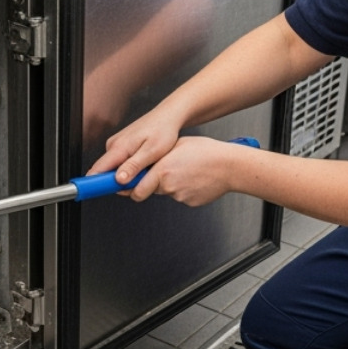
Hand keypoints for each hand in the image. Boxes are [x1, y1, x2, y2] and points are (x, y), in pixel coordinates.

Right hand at [86, 104, 186, 186]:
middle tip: (137, 182)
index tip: (98, 192)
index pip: (97, 169)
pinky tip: (142, 164)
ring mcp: (116, 144)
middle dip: (117, 182)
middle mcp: (114, 145)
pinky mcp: (121, 145)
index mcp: (119, 147)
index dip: (95, 184)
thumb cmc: (163, 131)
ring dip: (125, 175)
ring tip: (144, 170)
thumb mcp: (152, 151)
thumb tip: (119, 179)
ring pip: (113, 168)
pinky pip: (119, 162)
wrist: (168, 116)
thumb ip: (134, 166)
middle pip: (104, 172)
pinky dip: (129, 168)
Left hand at [127, 135, 245, 205]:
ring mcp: (178, 196)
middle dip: (146, 186)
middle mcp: (168, 185)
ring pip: (164, 192)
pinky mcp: (189, 202)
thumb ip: (156, 157)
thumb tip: (141, 163)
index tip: (117, 189)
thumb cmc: (206, 152)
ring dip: (168, 185)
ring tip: (184, 171)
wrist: (230, 166)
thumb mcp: (177, 146)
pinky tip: (193, 178)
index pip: (135, 187)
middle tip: (156, 175)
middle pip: (147, 191)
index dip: (126, 188)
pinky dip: (183, 189)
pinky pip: (179, 196)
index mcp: (162, 169)